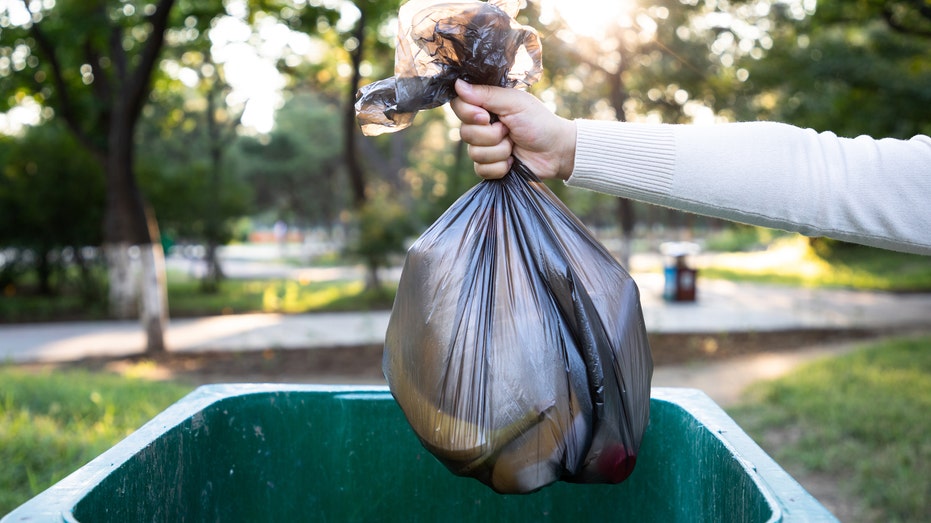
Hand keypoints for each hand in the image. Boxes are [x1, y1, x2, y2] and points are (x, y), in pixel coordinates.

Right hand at [451, 80, 576, 179]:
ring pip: (474, 153)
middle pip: (464, 133)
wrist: (555, 151)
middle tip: (509, 131)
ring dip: (499, 151)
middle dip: (491, 135)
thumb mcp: (514, 103)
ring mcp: (484, 147)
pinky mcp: (490, 167)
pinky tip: (512, 161)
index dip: (469, 114)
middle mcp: (481, 126)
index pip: (458, 106)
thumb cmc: (538, 122)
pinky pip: (481, 170)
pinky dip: (500, 167)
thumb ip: (486, 94)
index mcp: (485, 106)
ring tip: (514, 145)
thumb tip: (457, 84)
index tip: (486, 116)